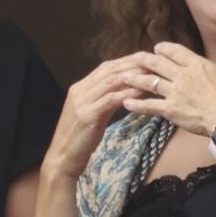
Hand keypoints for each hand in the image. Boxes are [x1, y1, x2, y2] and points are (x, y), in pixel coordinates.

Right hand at [43, 52, 162, 182]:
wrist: (62, 158)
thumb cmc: (80, 139)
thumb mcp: (93, 114)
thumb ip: (105, 100)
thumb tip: (125, 91)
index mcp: (80, 88)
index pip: (105, 67)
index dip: (126, 61)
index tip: (145, 58)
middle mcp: (80, 90)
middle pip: (110, 71)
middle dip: (132, 64)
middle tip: (153, 61)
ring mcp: (82, 102)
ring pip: (111, 82)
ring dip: (133, 76)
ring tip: (151, 74)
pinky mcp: (88, 115)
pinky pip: (111, 100)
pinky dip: (127, 94)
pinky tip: (141, 92)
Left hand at [121, 41, 215, 137]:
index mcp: (198, 65)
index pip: (176, 52)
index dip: (164, 48)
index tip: (157, 48)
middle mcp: (183, 75)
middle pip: (158, 63)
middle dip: (144, 60)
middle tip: (135, 58)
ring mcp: (175, 92)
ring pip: (149, 81)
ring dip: (135, 78)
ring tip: (124, 76)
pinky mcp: (170, 109)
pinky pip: (149, 105)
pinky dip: (136, 104)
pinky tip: (125, 103)